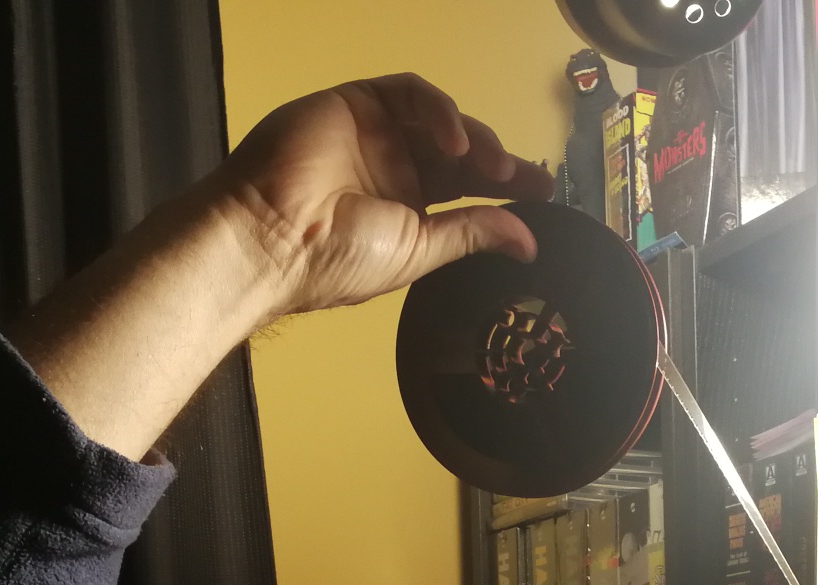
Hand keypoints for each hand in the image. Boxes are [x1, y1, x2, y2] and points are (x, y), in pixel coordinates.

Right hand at [216, 73, 555, 321]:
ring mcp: (376, 132)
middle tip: (533, 180)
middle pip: (461, 152)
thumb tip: (527, 242)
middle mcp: (393, 166)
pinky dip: (440, 111)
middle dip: (501, 162)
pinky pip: (410, 94)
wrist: (273, 238)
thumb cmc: (338, 258)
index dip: (506, 188)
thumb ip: (472, 235)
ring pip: (441, 120)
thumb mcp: (419, 251)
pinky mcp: (358, 102)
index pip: (466, 188)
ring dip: (476, 140)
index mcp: (406, 207)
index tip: (544, 195)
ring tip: (494, 170)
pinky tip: (456, 142)